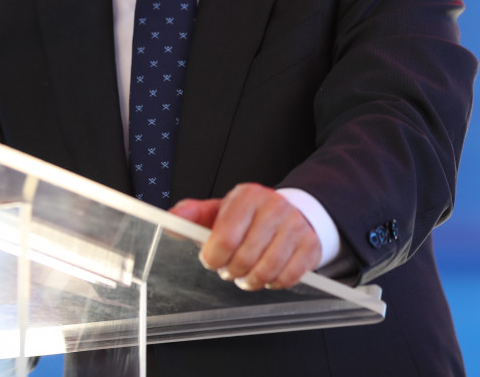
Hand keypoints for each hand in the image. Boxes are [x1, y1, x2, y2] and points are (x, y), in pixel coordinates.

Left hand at [170, 183, 320, 291]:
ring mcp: (295, 227)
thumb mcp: (220, 209)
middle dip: (230, 271)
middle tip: (228, 269)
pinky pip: (287, 278)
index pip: (225, 238)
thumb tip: (170, 221)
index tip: (211, 259)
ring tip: (245, 275)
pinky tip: (267, 274)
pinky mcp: (310, 246)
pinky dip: (272, 283)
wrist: (292, 212)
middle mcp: (274, 208)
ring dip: (250, 281)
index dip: (213, 258)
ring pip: (266, 271)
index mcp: (248, 196)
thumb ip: (192, 214)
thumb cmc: (250, 216)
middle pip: (245, 259)